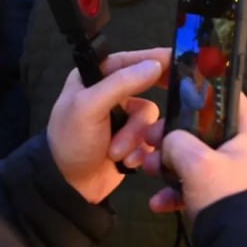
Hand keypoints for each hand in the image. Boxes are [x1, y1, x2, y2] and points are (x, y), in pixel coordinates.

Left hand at [47, 47, 169, 203]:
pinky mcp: (132, 139)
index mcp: (95, 77)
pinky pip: (150, 136)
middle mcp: (111, 93)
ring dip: (135, 136)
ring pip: (148, 116)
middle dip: (142, 111)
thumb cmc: (71, 141)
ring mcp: (122, 117)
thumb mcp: (89, 107)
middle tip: (173, 103)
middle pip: (145, 88)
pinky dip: (140, 149)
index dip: (153, 59)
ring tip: (117, 152)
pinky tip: (127, 161)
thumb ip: (121, 83)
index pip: (129, 60)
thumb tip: (156, 64)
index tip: (178, 61)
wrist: (67, 187)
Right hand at [143, 95, 246, 222]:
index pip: (226, 96)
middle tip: (148, 140)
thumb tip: (168, 142)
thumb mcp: (197, 162)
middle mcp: (242, 147)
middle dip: (171, 136)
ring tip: (147, 170)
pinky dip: (175, 192)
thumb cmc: (226, 195)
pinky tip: (158, 203)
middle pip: (202, 129)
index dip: (199, 91)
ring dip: (167, 164)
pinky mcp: (220, 196)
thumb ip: (177, 141)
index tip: (170, 93)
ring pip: (194, 158)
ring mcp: (231, 173)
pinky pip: (193, 186)